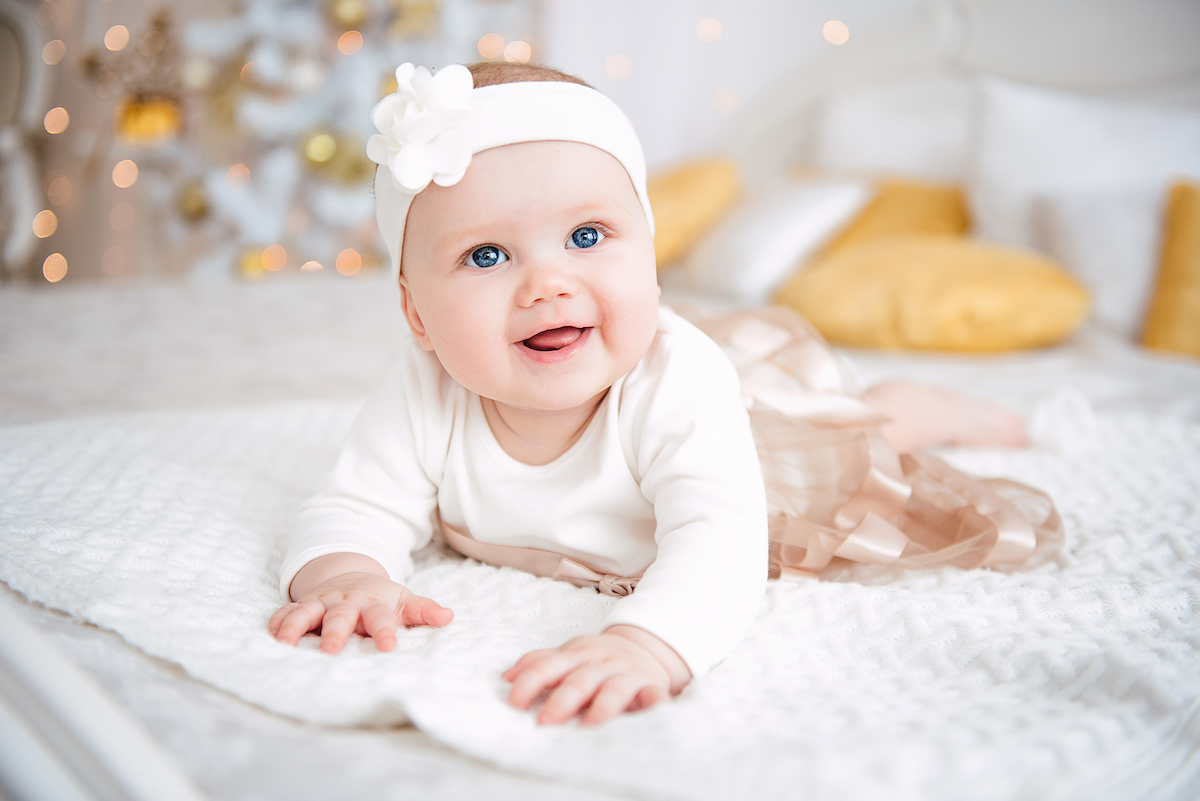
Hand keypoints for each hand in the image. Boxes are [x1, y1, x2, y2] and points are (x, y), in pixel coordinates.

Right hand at [269, 553, 452, 653]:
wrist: (350, 578)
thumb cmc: (381, 598)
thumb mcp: (404, 601)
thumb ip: (424, 611)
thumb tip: (448, 617)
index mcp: (373, 603)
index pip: (381, 619)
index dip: (385, 632)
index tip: (389, 648)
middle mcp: (345, 602)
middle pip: (341, 616)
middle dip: (336, 632)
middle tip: (331, 651)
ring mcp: (322, 602)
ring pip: (307, 612)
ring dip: (296, 626)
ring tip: (285, 642)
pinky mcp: (303, 605)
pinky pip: (287, 611)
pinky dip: (278, 620)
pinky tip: (270, 634)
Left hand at [503, 626, 690, 725]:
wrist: (645, 647)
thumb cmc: (597, 658)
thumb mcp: (569, 654)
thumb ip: (539, 662)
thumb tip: (505, 677)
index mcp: (577, 653)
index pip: (549, 665)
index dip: (531, 683)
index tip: (515, 704)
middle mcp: (601, 662)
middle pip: (580, 679)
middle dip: (562, 700)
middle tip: (545, 722)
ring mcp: (626, 674)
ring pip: (614, 689)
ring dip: (602, 706)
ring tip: (588, 726)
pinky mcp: (650, 686)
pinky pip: (654, 696)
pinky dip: (654, 705)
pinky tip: (651, 715)